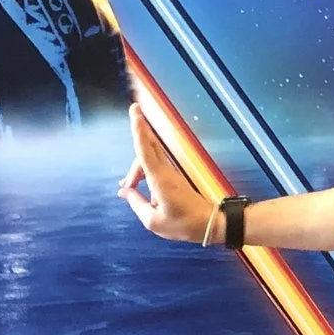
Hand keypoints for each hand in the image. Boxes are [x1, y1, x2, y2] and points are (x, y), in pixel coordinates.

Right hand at [116, 106, 224, 243]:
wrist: (208, 224)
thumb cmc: (182, 224)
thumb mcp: (152, 221)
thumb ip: (136, 203)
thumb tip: (125, 192)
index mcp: (160, 180)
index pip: (145, 150)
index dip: (138, 129)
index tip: (135, 110)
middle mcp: (165, 171)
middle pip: (146, 147)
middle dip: (135, 141)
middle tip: (128, 170)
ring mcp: (170, 173)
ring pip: (148, 158)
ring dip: (134, 170)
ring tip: (127, 189)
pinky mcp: (172, 177)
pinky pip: (152, 166)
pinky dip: (141, 173)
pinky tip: (133, 186)